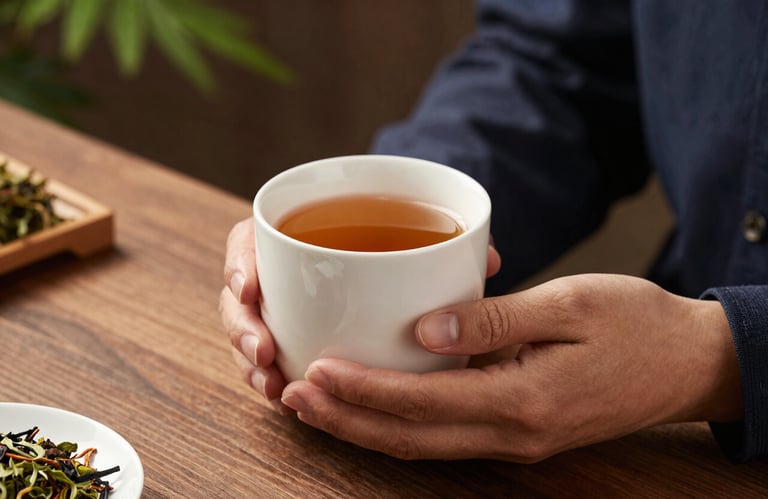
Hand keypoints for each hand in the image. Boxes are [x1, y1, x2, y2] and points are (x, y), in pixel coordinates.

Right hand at [220, 217, 501, 412]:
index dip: (240, 262)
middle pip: (241, 296)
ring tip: (273, 386)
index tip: (250, 287)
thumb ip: (451, 241)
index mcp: (297, 230)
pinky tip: (284, 398)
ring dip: (252, 362)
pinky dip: (274, 378)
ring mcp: (283, 306)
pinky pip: (270, 358)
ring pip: (250, 332)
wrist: (400, 247)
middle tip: (264, 351)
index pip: (250, 239)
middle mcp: (283, 270)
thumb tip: (487, 259)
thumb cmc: (406, 233)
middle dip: (242, 326)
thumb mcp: (426, 229)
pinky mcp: (292, 336)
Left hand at [280, 274, 742, 461]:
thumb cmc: (635, 323)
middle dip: (347, 420)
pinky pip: (447, 436)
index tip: (315, 371)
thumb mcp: (569, 304)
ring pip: (423, 444)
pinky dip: (402, 425)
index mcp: (524, 399)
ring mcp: (518, 439)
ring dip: (367, 427)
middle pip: (411, 438)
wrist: (689, 362)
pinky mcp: (520, 431)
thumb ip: (494, 320)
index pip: (423, 401)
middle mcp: (515, 432)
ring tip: (317, 405)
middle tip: (294, 396)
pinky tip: (376, 405)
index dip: (363, 390)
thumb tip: (426, 328)